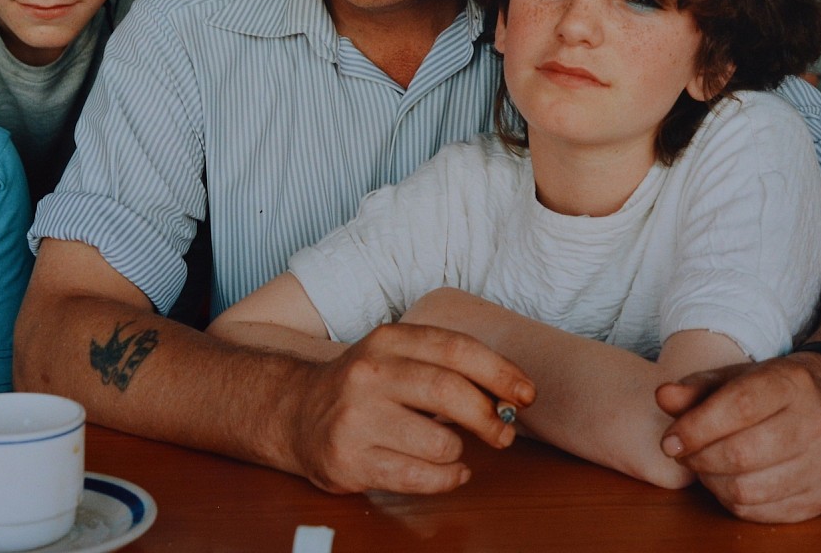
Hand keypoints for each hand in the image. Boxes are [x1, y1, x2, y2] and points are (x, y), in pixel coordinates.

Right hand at [283, 322, 534, 494]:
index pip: (456, 348)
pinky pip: (421, 477)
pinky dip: (447, 478)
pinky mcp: (351, 460)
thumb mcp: (394, 357)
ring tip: (449, 449)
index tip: (525, 393)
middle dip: (490, 417)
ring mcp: (357, 419)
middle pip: (450, 391)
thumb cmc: (361, 387)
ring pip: (441, 442)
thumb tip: (510, 396)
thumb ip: (444, 366)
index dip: (500, 372)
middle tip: (503, 432)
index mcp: (386, 341)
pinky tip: (446, 470)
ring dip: (459, 451)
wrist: (294, 412)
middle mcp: (368, 374)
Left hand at [655, 352, 820, 521]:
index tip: (668, 441)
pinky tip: (725, 480)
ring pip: (749, 489)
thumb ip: (696, 387)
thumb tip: (663, 397)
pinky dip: (732, 500)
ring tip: (703, 465)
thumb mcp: (733, 377)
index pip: (740, 407)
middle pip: (742, 454)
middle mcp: (815, 424)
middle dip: (699, 458)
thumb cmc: (768, 390)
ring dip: (712, 481)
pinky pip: (762, 512)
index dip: (696, 428)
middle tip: (683, 452)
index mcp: (790, 385)